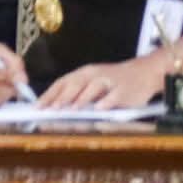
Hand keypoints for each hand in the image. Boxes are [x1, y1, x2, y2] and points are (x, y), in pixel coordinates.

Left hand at [40, 57, 163, 109]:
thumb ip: (76, 92)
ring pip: (93, 87)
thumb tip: (53, 106)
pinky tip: (99, 109)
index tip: (38, 107)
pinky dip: (106, 102)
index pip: (62, 82)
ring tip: (72, 109)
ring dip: (82, 98)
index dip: (49, 94)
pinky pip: (114, 96)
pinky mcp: (124, 90)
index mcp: (84, 73)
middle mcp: (95, 75)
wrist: (144, 73)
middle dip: (62, 97)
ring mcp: (110, 81)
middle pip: (75, 84)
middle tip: (51, 109)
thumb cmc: (113, 81)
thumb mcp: (92, 83)